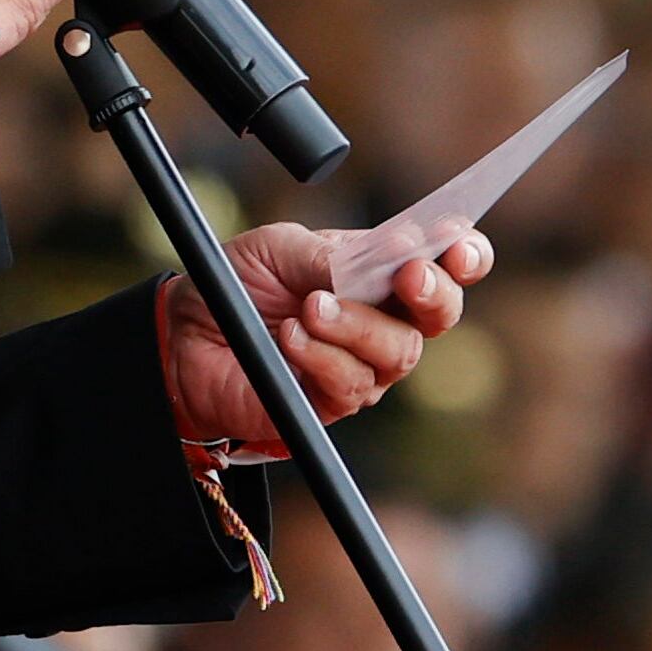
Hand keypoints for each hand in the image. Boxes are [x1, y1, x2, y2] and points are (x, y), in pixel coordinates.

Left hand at [159, 223, 494, 459]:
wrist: (186, 335)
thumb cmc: (239, 284)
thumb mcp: (281, 247)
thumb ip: (333, 255)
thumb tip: (389, 254)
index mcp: (380, 272)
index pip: (446, 264)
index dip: (466, 256)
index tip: (457, 247)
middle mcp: (383, 319)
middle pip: (439, 313)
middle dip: (432, 293)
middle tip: (407, 276)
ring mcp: (364, 365)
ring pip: (398, 352)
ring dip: (356, 324)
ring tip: (309, 306)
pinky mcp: (332, 403)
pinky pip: (351, 384)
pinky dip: (321, 356)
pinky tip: (290, 338)